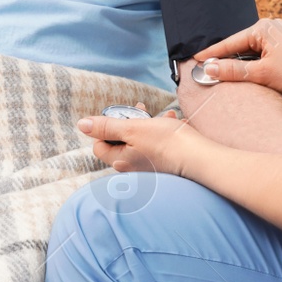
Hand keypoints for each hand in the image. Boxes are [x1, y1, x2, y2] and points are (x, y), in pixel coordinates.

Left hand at [75, 102, 200, 178]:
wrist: (199, 157)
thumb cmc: (167, 142)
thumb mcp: (132, 128)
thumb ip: (106, 126)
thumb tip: (82, 125)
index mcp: (120, 161)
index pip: (99, 145)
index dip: (106, 128)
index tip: (120, 117)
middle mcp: (131, 169)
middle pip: (120, 142)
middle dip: (131, 123)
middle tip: (140, 112)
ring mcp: (147, 168)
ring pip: (140, 141)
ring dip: (148, 125)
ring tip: (162, 117)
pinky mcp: (162, 165)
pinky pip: (156, 146)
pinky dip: (161, 133)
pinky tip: (173, 123)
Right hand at [194, 19, 281, 98]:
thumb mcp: (263, 74)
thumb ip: (234, 70)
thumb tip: (210, 68)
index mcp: (263, 28)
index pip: (229, 43)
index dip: (210, 54)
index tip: (193, 61)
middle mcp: (271, 27)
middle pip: (240, 46)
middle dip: (226, 60)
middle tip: (207, 73)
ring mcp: (281, 36)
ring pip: (252, 52)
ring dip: (242, 65)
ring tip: (227, 77)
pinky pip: (263, 54)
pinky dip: (255, 65)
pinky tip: (250, 76)